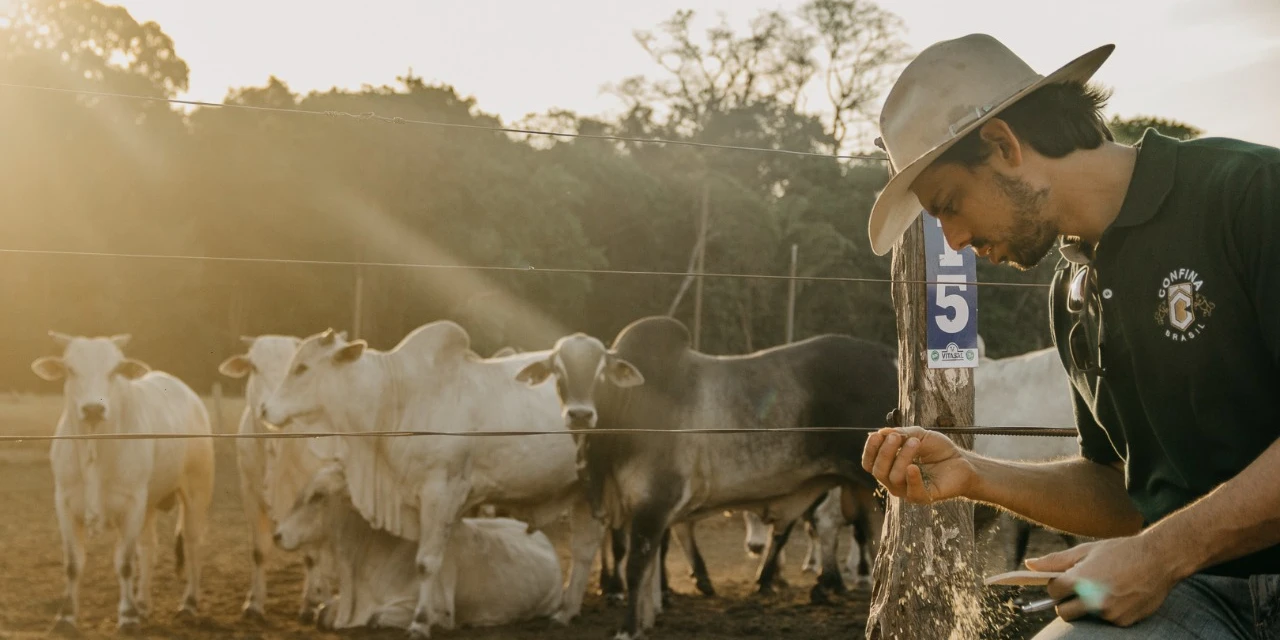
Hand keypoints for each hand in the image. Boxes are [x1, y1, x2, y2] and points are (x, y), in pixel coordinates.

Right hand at [861, 426, 975, 503]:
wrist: (962, 462)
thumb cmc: (938, 450)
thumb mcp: (918, 435)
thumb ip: (900, 433)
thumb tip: (881, 432)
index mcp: (889, 467)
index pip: (869, 463)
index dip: (870, 450)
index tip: (877, 435)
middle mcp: (894, 481)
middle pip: (878, 471)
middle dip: (885, 452)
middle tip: (897, 437)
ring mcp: (907, 491)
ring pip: (894, 478)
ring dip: (903, 457)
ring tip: (915, 443)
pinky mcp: (924, 497)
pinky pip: (912, 492)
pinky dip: (912, 478)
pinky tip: (915, 466)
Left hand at [1028, 536, 1180, 626]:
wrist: (1160, 558)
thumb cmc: (1120, 551)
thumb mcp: (1086, 550)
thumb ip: (1056, 561)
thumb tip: (1029, 565)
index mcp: (1080, 579)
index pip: (1053, 592)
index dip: (1057, 585)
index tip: (1065, 579)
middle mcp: (1093, 599)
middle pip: (1064, 613)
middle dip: (1066, 603)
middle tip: (1079, 589)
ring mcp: (1109, 613)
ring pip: (1086, 616)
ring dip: (1088, 606)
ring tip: (1104, 587)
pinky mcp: (1123, 621)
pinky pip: (1105, 620)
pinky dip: (1107, 611)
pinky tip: (1120, 594)